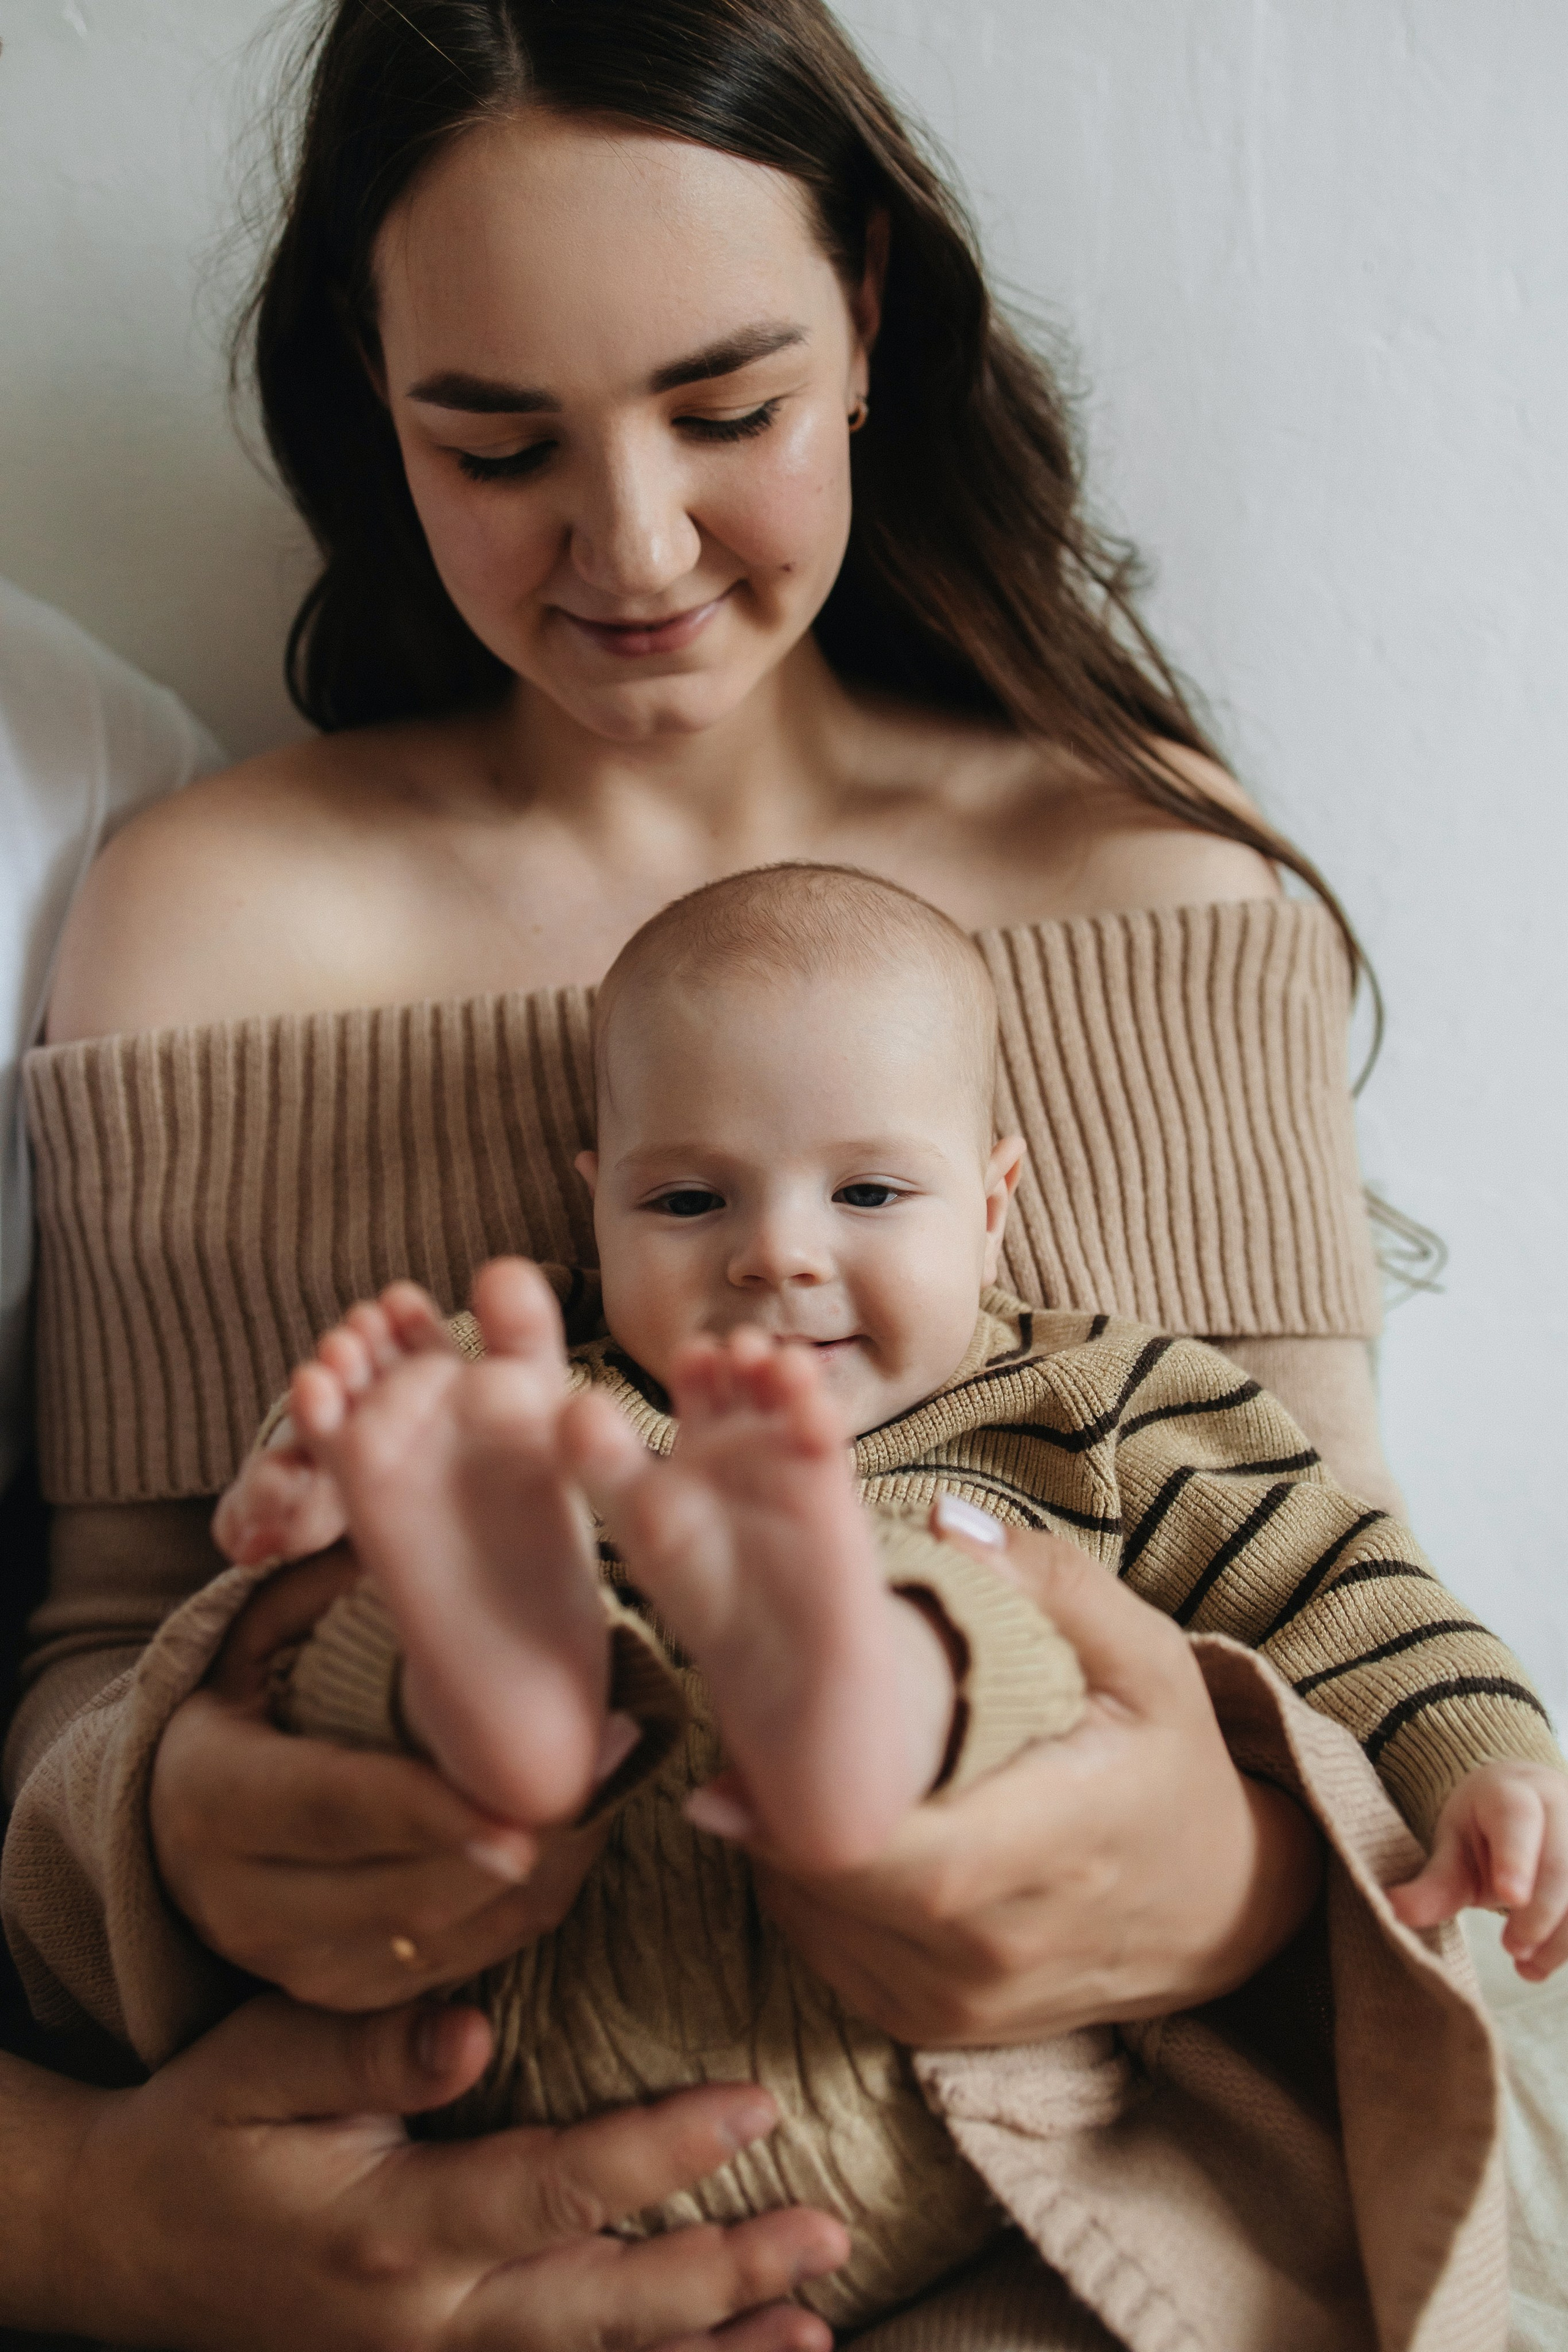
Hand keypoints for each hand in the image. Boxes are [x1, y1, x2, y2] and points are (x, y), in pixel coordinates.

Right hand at [12, 1993, 844, 2349]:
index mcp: (389, 2226)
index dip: (662, 2153)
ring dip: (709, 2351)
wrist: (120, 2241)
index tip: (755, 2107)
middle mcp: (422, 2321)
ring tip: (815, 2326)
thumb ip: (366, 2043)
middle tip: (829, 2229)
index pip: (555, 2190)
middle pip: (600, 2303)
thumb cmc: (201, 2128)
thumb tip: (472, 2032)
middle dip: (725, 2271)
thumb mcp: (259, 2059)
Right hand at [150, 1553, 600, 2009]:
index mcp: (210, 1796)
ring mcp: (290, 1962)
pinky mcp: (341, 1994)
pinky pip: (457, 1966)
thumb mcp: (260, 1628)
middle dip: (515, 1845)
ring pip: (443, 1941)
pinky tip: (573, 1836)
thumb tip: (400, 1538)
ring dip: (540, 1878)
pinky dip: (525, 1908)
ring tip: (609, 1787)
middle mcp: (238, 1901)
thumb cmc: (249, 1691)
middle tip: (608, 1768)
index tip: (522, 1812)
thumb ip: (320, 1585)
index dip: (432, 1813)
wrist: (181, 1811)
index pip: (334, 1809)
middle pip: (401, 1891)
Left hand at [748, 1508, 1323, 2045]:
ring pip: (812, 1916)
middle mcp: (1003, 1946)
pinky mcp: (930, 2026)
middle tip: (757, 1708)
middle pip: (830, 1880)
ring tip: (788, 1754)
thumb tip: (940, 1524)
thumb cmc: (1171, 1762)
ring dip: (780, 1836)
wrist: (1218, 1909)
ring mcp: (962, 2003)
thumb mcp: (1145, 1655)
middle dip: (776, 1791)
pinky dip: (806, 1884)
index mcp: (1059, 1845)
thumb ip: (1048, 1581)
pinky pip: (825, 1950)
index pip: (898, 1851)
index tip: (759, 1721)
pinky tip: (822, 1820)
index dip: (804, 1794)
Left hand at [1388, 1759, 1567, 1979]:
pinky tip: (1542, 1965)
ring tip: (1526, 1965)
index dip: (1516, 1858)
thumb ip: (1433, 1883)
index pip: (1517, 1819)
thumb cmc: (1484, 1828)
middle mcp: (1558, 1804)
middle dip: (1540, 1913)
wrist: (1527, 1803)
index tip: (1511, 1896)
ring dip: (1561, 1937)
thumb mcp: (1454, 1847)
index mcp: (1511, 1791)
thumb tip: (1393, 1911)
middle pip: (1562, 1862)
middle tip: (1511, 1948)